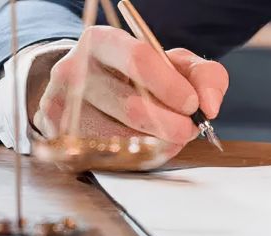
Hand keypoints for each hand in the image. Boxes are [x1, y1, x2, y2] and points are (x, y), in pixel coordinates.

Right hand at [32, 26, 228, 152]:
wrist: (91, 90)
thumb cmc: (140, 76)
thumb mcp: (176, 65)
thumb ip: (204, 76)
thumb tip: (209, 106)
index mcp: (103, 41)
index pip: (138, 59)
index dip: (171, 86)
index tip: (192, 105)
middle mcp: (74, 70)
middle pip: (131, 106)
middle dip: (171, 124)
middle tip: (188, 130)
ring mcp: (63, 107)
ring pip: (121, 138)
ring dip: (156, 144)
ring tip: (168, 136)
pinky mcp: (61, 140)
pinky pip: (108, 158)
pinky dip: (137, 157)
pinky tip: (145, 146)